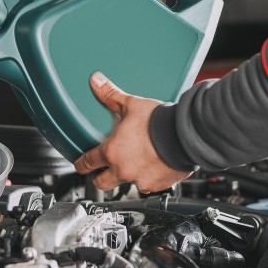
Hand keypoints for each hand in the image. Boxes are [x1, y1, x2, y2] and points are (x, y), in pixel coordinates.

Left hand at [74, 72, 193, 193]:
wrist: (186, 135)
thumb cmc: (159, 122)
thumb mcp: (132, 104)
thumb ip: (111, 95)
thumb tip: (96, 81)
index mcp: (112, 152)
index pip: (87, 163)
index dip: (81, 163)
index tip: (81, 164)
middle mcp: (123, 170)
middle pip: (101, 183)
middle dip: (100, 176)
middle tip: (104, 169)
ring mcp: (140, 180)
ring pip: (126, 184)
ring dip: (127, 175)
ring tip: (136, 162)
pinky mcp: (157, 185)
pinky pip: (147, 186)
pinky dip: (148, 177)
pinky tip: (154, 165)